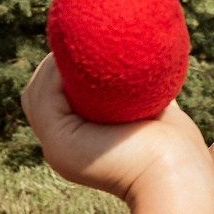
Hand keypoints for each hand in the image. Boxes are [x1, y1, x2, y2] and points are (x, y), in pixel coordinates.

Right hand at [21, 55, 211, 203]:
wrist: (176, 175)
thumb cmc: (175, 147)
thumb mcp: (148, 110)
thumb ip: (136, 89)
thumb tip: (140, 60)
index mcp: (78, 142)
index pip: (54, 99)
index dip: (63, 70)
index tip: (83, 44)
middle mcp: (61, 147)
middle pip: (39, 94)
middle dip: (54, 63)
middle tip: (80, 37)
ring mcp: (56, 148)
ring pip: (37, 93)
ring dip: (53, 64)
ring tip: (78, 43)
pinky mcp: (59, 144)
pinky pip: (44, 98)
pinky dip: (54, 73)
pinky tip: (76, 56)